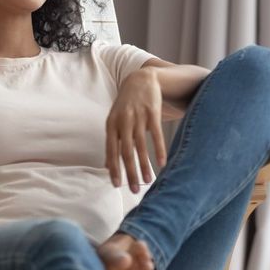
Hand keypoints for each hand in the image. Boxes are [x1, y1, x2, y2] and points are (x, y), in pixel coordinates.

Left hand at [105, 68, 165, 191]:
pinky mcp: (152, 112)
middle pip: (126, 152)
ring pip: (141, 146)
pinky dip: (159, 149)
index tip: (116, 185)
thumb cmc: (126, 105)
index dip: (114, 168)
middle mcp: (123, 121)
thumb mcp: (114, 120)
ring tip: (149, 181)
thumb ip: (112, 142)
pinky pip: (156, 134)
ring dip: (145, 165)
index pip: (111, 150)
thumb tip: (107, 166)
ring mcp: (138, 116)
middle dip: (130, 172)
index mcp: (111, 124)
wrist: (140, 79)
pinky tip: (162, 163)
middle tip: (134, 190)